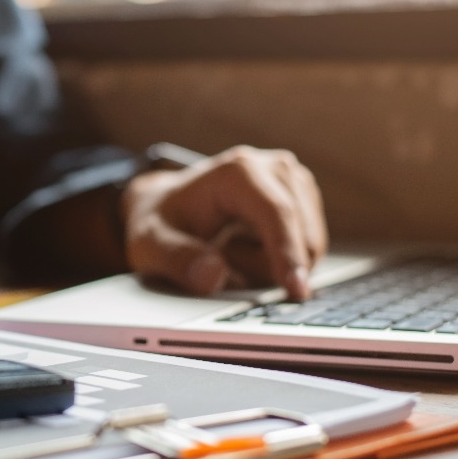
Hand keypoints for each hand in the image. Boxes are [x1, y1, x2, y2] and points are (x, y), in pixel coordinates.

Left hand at [120, 145, 326, 299]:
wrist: (169, 206)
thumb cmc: (161, 222)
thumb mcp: (149, 244)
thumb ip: (176, 259)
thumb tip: (213, 275)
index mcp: (238, 172)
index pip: (277, 214)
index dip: (288, 253)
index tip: (295, 290)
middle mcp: (275, 168)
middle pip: (299, 238)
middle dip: (265, 267)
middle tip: (220, 257)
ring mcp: (294, 183)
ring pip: (308, 249)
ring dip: (270, 267)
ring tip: (230, 250)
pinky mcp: (304, 200)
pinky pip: (308, 250)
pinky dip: (279, 262)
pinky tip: (248, 249)